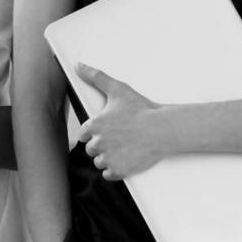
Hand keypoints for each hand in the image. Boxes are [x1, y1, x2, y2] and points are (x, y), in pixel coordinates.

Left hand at [74, 63, 170, 179]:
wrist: (163, 129)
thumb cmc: (142, 109)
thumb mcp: (117, 89)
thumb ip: (96, 77)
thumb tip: (78, 66)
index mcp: (94, 125)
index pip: (83, 135)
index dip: (95, 133)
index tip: (107, 130)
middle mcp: (98, 143)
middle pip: (92, 149)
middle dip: (102, 145)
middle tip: (120, 138)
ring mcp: (108, 158)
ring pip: (100, 162)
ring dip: (108, 158)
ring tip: (125, 148)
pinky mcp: (119, 170)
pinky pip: (108, 175)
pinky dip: (115, 170)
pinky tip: (126, 159)